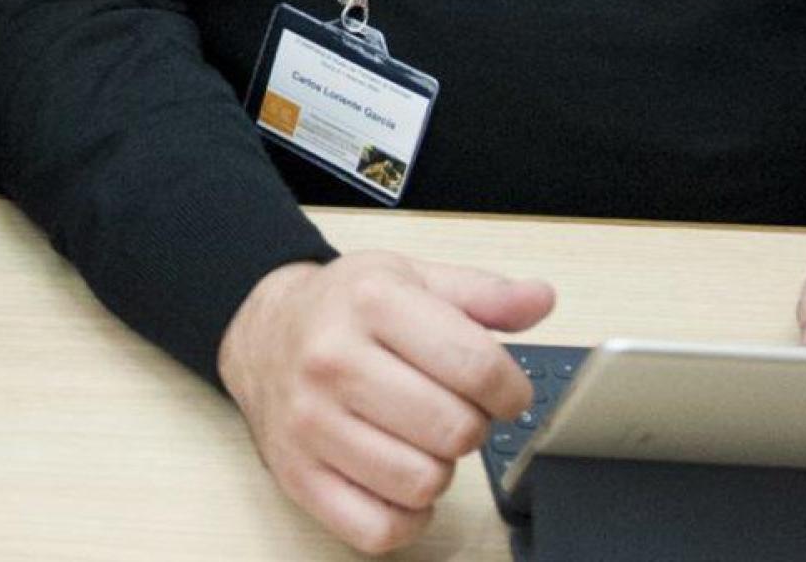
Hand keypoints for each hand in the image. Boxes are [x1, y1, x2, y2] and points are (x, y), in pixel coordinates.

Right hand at [217, 251, 555, 553]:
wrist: (265, 333)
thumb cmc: (348, 306)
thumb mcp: (416, 276)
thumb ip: (484, 292)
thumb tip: (540, 301)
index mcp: (374, 302)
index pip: (474, 364)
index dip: (511, 389)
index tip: (510, 393)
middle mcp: (335, 361)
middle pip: (453, 429)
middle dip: (476, 426)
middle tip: (462, 410)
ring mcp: (311, 424)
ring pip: (422, 482)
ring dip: (443, 469)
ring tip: (429, 439)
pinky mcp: (298, 477)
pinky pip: (377, 529)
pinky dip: (409, 516)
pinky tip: (406, 480)